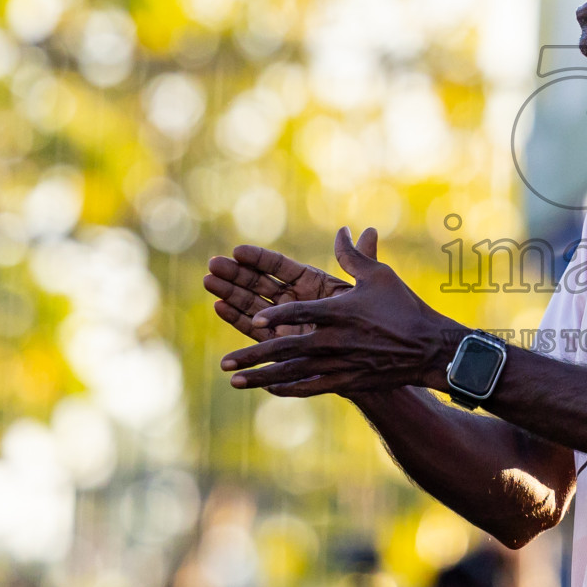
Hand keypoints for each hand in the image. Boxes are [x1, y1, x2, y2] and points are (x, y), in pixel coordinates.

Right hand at [203, 232, 371, 342]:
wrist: (377, 357)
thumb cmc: (375, 318)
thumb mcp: (368, 285)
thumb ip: (360, 259)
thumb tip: (372, 229)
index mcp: (311, 282)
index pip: (280, 267)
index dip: (260, 258)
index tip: (238, 250)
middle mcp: (294, 300)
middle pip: (260, 284)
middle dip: (237, 274)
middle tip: (213, 264)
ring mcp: (286, 322)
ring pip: (252, 304)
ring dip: (230, 293)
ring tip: (209, 281)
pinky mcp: (281, 343)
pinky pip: (254, 330)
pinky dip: (237, 319)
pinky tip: (220, 307)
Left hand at [218, 226, 459, 396]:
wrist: (430, 348)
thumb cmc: (405, 307)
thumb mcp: (380, 275)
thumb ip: (354, 255)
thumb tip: (342, 230)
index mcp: (341, 310)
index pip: (302, 311)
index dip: (277, 315)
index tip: (255, 321)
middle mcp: (337, 339)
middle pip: (287, 348)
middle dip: (253, 355)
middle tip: (226, 363)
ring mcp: (341, 363)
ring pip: (294, 372)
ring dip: (262, 377)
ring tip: (234, 381)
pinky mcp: (348, 380)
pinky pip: (312, 387)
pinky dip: (289, 389)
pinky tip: (269, 390)